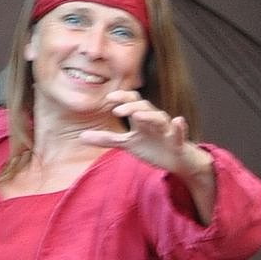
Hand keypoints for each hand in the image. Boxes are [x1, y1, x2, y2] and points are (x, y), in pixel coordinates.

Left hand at [78, 90, 207, 177]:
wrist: (178, 162)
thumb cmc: (154, 148)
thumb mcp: (128, 144)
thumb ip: (107, 139)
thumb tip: (81, 136)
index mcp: (141, 119)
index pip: (131, 102)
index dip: (121, 98)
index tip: (107, 99)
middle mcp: (154, 121)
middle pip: (143, 107)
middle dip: (130, 106)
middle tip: (116, 110)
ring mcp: (167, 130)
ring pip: (159, 118)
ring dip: (148, 115)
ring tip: (137, 114)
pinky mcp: (178, 142)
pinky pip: (179, 133)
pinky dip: (179, 127)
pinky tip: (178, 120)